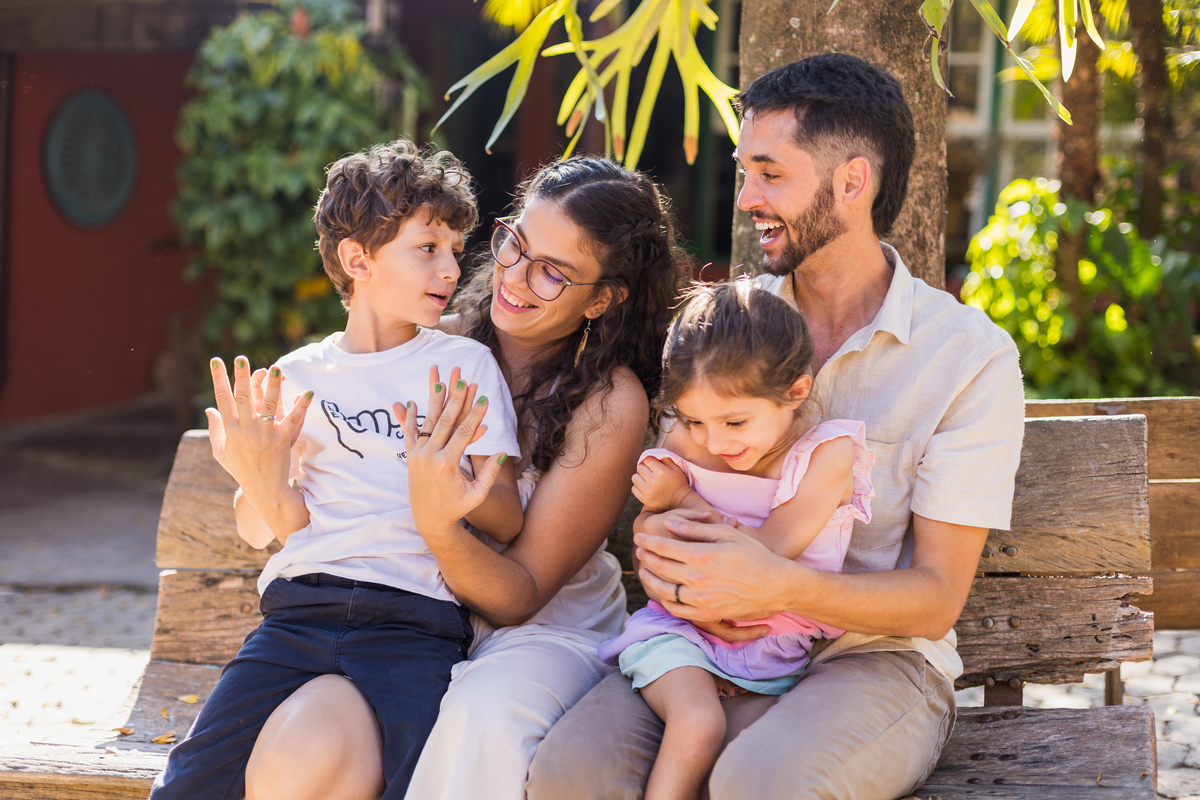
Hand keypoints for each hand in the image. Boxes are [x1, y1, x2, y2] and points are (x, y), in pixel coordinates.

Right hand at [205, 356, 311, 495]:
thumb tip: (210, 409)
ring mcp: (264, 434)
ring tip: (275, 367)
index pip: (222, 398)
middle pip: (243, 397)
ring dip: (272, 385)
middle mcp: (246, 429)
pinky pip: (292, 420)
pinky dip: (301, 406)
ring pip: (268, 404)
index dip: (218, 379)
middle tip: (241, 358)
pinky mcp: (282, 440)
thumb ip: (215, 429)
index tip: (216, 361)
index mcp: (231, 429)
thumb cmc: (241, 470)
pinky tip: (308, 393)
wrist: (263, 490)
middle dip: (241, 376)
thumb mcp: (221, 452)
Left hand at [396, 366, 507, 536]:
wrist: (429, 520)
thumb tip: (502, 453)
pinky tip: (410, 402)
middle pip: (446, 421)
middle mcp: (429, 456)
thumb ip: (489, 474)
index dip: (475, 414)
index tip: (484, 397)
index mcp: (447, 464)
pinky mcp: (410, 457)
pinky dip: (410, 418)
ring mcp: (417, 455)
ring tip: (439, 381)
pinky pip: (410, 433)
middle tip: (463, 380)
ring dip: (435, 401)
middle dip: (456, 399)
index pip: (464, 432)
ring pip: (428, 422)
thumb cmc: (457, 508)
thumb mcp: (477, 494)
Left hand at [631, 456, 690, 511]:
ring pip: (635, 477)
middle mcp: (653, 481)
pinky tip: (646, 487)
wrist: (680, 499)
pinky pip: (633, 488)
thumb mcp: (676, 468)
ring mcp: (647, 491)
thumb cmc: (678, 482)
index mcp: (661, 472)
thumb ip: (664, 459)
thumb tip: (653, 454)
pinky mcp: (644, 499)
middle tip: (651, 472)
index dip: (651, 461)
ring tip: (647, 479)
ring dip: (640, 477)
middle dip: (645, 468)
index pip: (647, 459)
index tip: (654, 465)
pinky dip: (638, 487)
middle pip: (640, 467)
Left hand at [635, 512, 796, 624]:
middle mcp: (696, 579)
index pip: (663, 547)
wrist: (775, 585)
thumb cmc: (753, 555)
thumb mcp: (726, 534)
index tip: (639, 537)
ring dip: (650, 578)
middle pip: (660, 567)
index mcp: (700, 556)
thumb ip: (694, 530)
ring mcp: (700, 600)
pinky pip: (676, 609)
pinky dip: (664, 600)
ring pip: (664, 590)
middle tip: (640, 550)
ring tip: (645, 570)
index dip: (648, 541)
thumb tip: (669, 525)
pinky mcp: (706, 614)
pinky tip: (662, 591)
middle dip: (646, 557)